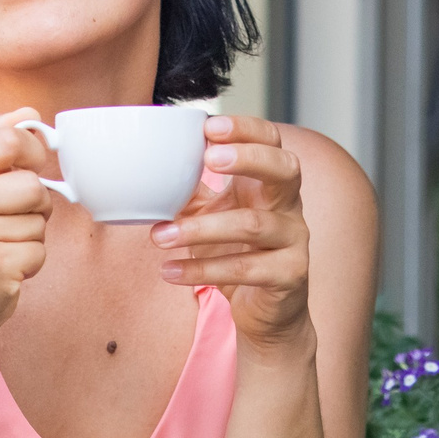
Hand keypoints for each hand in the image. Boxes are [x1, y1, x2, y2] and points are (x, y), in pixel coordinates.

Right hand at [0, 108, 52, 347]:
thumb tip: (29, 113)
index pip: (6, 141)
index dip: (33, 151)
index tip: (31, 166)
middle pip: (31, 184)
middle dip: (36, 204)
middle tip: (14, 219)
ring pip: (39, 220)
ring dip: (32, 236)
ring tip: (2, 248)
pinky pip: (38, 252)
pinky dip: (31, 263)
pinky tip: (4, 270)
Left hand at [152, 116, 313, 353]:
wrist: (264, 312)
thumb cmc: (237, 254)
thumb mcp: (211, 216)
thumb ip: (189, 190)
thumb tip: (144, 166)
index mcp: (269, 184)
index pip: (271, 141)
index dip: (246, 129)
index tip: (209, 125)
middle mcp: (289, 207)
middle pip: (285, 168)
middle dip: (249, 158)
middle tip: (209, 158)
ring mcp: (294, 241)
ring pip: (253, 225)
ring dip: (200, 228)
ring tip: (159, 236)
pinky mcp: (289, 276)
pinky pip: (245, 269)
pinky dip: (202, 270)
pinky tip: (170, 271)